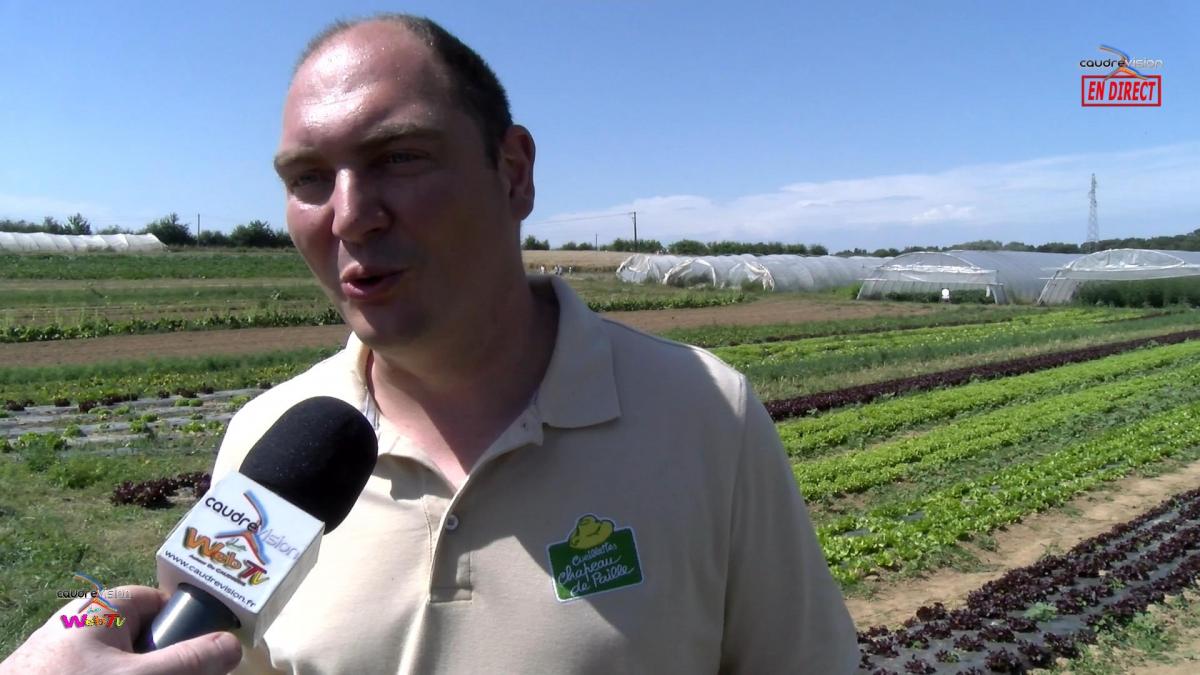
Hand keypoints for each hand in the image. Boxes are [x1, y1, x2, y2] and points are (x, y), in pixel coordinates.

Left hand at [1, 585, 241, 674]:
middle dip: (168, 666)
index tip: (204, 659)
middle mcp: (81, 627)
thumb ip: (190, 661)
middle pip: (144, 641)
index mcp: (103, 609)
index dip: (187, 629)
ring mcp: (62, 660)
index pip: (160, 604)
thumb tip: (232, 646)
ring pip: (122, 667)